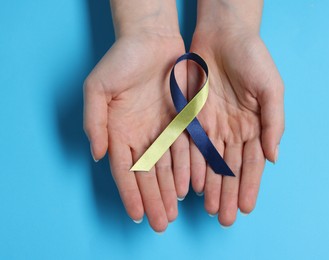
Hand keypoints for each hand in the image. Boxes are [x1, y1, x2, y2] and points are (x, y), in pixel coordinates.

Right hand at [83, 31, 189, 231]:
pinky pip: (184, 150)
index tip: (136, 215)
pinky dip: (186, 169)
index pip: (124, 170)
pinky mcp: (181, 121)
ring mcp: (161, 130)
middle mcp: (140, 135)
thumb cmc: (121, 61)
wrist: (151, 40)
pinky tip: (189, 187)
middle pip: (147, 175)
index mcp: (118, 131)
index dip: (130, 193)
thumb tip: (98, 155)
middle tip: (160, 223)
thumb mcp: (97, 88)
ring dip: (169, 191)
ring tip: (174, 212)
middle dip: (153, 200)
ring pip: (166, 167)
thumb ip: (95, 122)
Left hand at [189, 29, 284, 225]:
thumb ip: (274, 123)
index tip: (246, 208)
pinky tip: (194, 183)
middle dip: (228, 193)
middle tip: (224, 218)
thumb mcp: (272, 88)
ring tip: (209, 208)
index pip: (252, 163)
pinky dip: (193, 165)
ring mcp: (212, 125)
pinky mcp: (193, 116)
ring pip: (211, 162)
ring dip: (211, 186)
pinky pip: (192, 145)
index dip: (249, 186)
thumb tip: (273, 158)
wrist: (224, 35)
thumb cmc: (253, 58)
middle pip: (230, 168)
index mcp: (254, 125)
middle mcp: (233, 130)